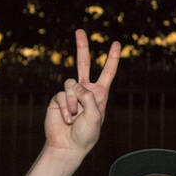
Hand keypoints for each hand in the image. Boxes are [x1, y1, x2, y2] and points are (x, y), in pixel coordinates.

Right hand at [44, 29, 121, 153]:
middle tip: (79, 30)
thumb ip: (89, 98)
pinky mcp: (58, 98)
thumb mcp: (95, 116)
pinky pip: (61, 95)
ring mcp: (71, 93)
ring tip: (74, 117)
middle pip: (83, 63)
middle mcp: (86, 90)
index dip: (112, 57)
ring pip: (71, 84)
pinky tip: (66, 119)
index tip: (116, 43)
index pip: (108, 72)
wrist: (67, 145)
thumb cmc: (86, 134)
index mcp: (100, 93)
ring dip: (73, 102)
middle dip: (82, 46)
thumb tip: (76, 86)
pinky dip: (65, 107)